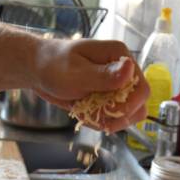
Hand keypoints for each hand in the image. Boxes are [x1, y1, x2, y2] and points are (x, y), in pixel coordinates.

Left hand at [32, 38, 149, 132]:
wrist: (38, 70)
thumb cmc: (54, 65)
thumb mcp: (76, 73)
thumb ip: (104, 75)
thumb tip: (130, 67)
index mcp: (120, 57)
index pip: (141, 88)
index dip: (130, 105)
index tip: (110, 111)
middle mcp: (123, 72)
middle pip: (138, 105)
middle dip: (118, 116)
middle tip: (95, 116)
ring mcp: (116, 87)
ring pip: (127, 115)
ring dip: (109, 121)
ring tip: (87, 115)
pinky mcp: (107, 99)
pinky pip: (112, 119)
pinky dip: (99, 122)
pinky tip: (83, 113)